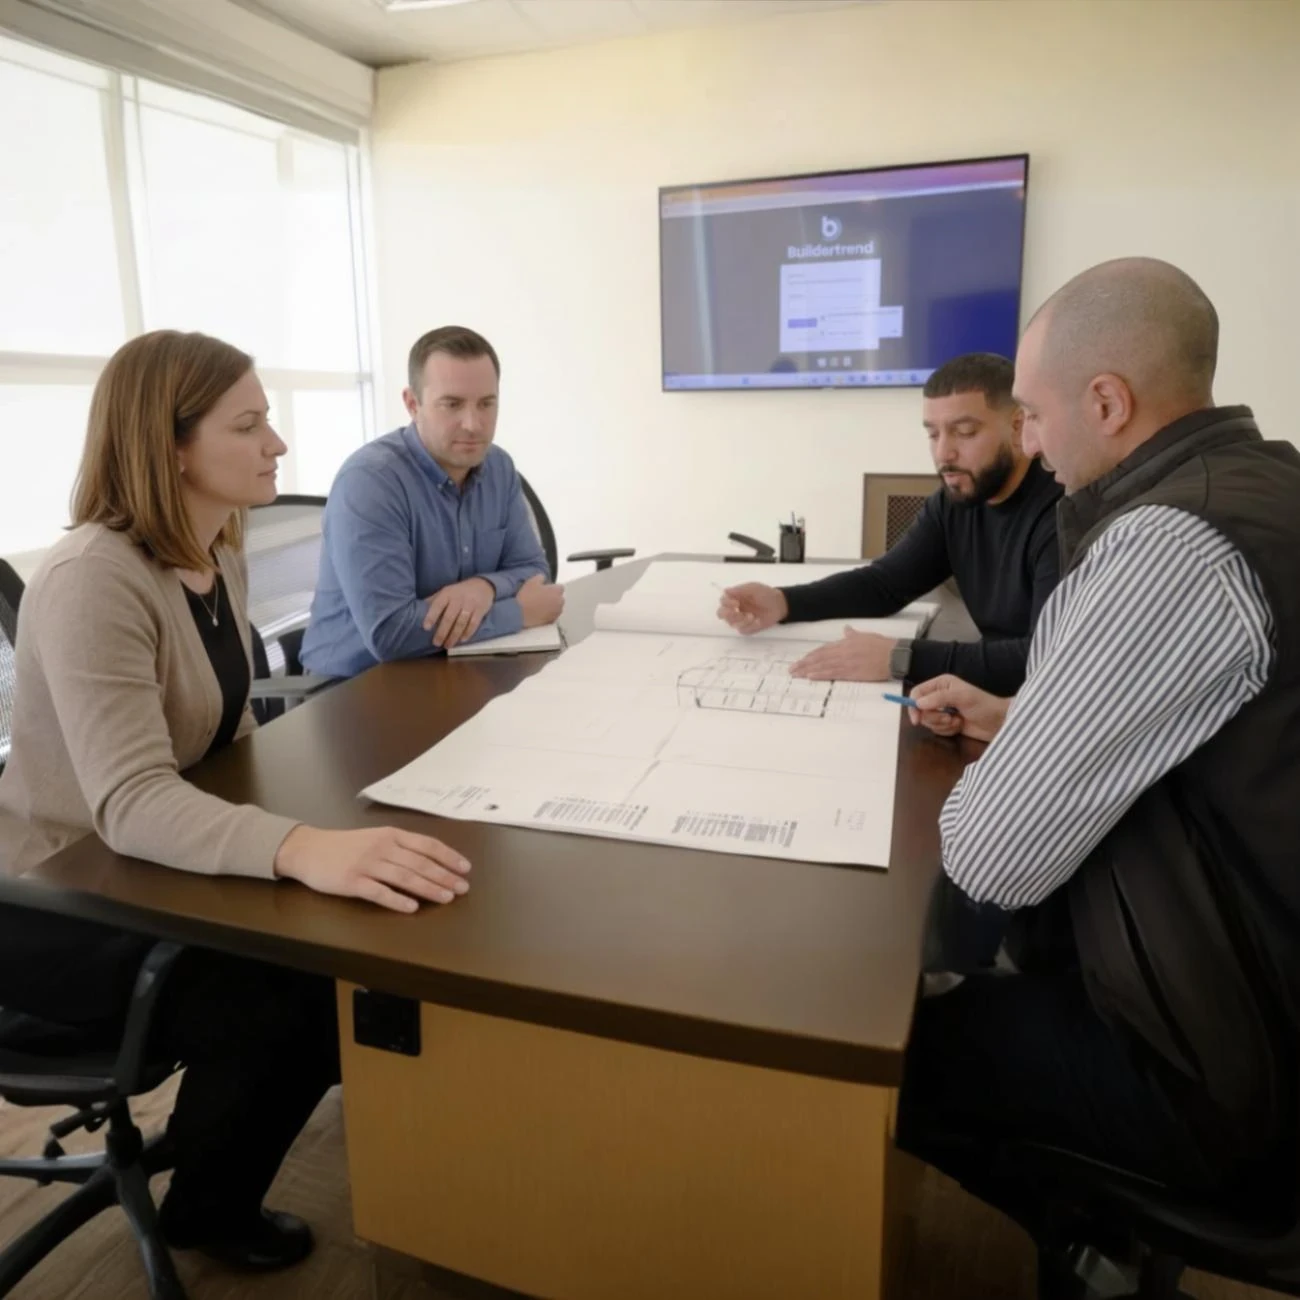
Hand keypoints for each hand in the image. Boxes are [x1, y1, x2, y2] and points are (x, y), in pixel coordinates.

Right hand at [274, 825, 471, 913]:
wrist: (308, 850)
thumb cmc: (346, 845)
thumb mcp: (375, 837)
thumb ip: (400, 847)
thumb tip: (432, 861)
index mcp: (391, 834)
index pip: (427, 845)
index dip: (448, 857)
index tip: (465, 869)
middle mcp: (382, 847)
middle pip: (420, 863)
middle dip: (444, 877)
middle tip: (463, 889)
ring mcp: (367, 864)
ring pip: (405, 877)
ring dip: (428, 888)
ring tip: (446, 899)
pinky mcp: (352, 882)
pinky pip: (379, 892)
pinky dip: (397, 900)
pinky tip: (412, 908)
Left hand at [424, 577, 494, 648]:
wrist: (482, 585)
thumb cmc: (459, 592)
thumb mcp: (446, 592)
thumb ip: (434, 601)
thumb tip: (418, 610)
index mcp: (447, 593)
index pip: (438, 605)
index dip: (431, 616)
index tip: (426, 628)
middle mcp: (458, 599)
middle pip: (449, 617)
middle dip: (442, 632)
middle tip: (436, 643)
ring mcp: (470, 604)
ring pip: (461, 623)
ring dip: (454, 636)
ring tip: (448, 645)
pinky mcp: (480, 610)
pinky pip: (473, 623)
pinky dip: (468, 633)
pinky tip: (462, 640)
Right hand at [516, 573, 563, 626]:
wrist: (520, 614)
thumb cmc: (527, 596)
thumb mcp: (532, 581)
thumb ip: (540, 577)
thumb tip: (543, 578)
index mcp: (557, 591)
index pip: (560, 587)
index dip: (552, 587)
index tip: (544, 589)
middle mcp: (560, 602)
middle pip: (559, 598)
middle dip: (553, 597)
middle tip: (542, 597)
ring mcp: (557, 613)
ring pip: (557, 608)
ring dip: (551, 606)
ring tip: (540, 606)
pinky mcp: (552, 622)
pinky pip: (552, 616)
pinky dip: (548, 615)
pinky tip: (539, 614)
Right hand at [717, 583, 787, 634]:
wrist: (779, 604)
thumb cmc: (765, 594)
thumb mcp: (753, 588)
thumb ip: (739, 590)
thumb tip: (725, 591)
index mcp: (734, 598)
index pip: (722, 601)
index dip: (726, 603)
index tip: (736, 603)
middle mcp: (735, 609)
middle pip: (721, 614)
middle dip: (728, 614)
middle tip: (738, 613)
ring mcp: (740, 619)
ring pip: (731, 623)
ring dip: (741, 620)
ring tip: (752, 616)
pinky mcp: (747, 628)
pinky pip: (742, 630)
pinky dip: (749, 626)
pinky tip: (757, 621)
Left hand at [789, 628, 893, 680]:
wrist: (894, 655)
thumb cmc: (882, 646)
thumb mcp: (866, 636)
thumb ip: (853, 635)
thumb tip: (846, 629)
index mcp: (845, 643)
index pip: (823, 649)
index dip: (811, 655)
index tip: (802, 660)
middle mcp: (843, 651)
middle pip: (819, 657)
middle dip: (804, 663)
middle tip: (792, 669)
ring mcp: (846, 662)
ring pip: (822, 665)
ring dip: (807, 670)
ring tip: (796, 674)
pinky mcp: (852, 672)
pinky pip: (832, 673)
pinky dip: (820, 674)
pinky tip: (810, 676)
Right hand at [907, 674, 1010, 743]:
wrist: (998, 722)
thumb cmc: (983, 705)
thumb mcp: (962, 697)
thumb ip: (939, 698)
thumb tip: (918, 703)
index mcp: (941, 684)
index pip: (917, 692)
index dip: (913, 705)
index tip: (916, 719)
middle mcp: (939, 696)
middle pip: (920, 710)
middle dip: (934, 717)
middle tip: (949, 717)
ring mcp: (943, 710)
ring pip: (928, 721)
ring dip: (942, 724)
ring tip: (957, 721)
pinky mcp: (947, 723)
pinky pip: (937, 730)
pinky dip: (947, 730)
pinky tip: (959, 726)